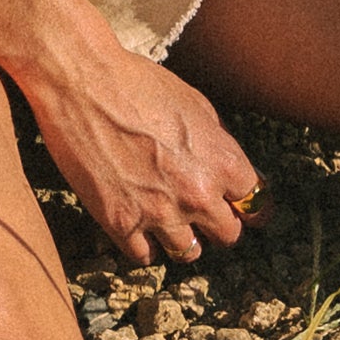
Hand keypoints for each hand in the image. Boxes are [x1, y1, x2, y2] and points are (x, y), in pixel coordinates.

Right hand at [17, 28, 262, 265]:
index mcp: (222, 162)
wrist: (82, 83)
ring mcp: (158, 213)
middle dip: (220, 224)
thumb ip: (219, 145)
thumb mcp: (197, 104)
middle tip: (205, 214)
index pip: (257, 204)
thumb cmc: (139, 83)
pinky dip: (145, 245)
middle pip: (229, 235)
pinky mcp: (120, 223)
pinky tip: (140, 228)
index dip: (249, 204)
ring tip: (170, 220)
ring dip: (183, 238)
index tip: (242, 207)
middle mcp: (197, 194)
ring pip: (188, 252)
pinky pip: (144, 256)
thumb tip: (232, 171)